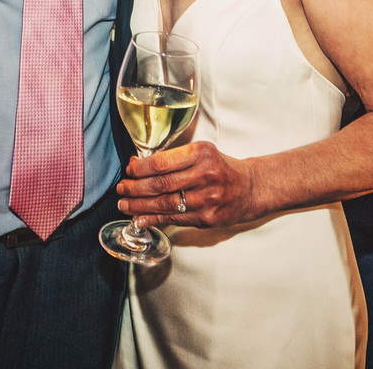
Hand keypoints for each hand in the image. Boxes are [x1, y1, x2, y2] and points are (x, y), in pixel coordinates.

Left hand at [116, 141, 260, 228]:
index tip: (129, 170)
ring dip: (140, 206)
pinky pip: (175, 219)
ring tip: (124, 204)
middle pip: (160, 184)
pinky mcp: (208, 217)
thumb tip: (139, 166)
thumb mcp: (202, 153)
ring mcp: (207, 198)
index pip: (162, 162)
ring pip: (165, 204)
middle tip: (121, 189)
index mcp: (201, 153)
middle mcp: (205, 174)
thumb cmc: (221, 168)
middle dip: (135, 188)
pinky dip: (154, 219)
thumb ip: (174, 159)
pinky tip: (140, 219)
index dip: (140, 168)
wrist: (250, 188)